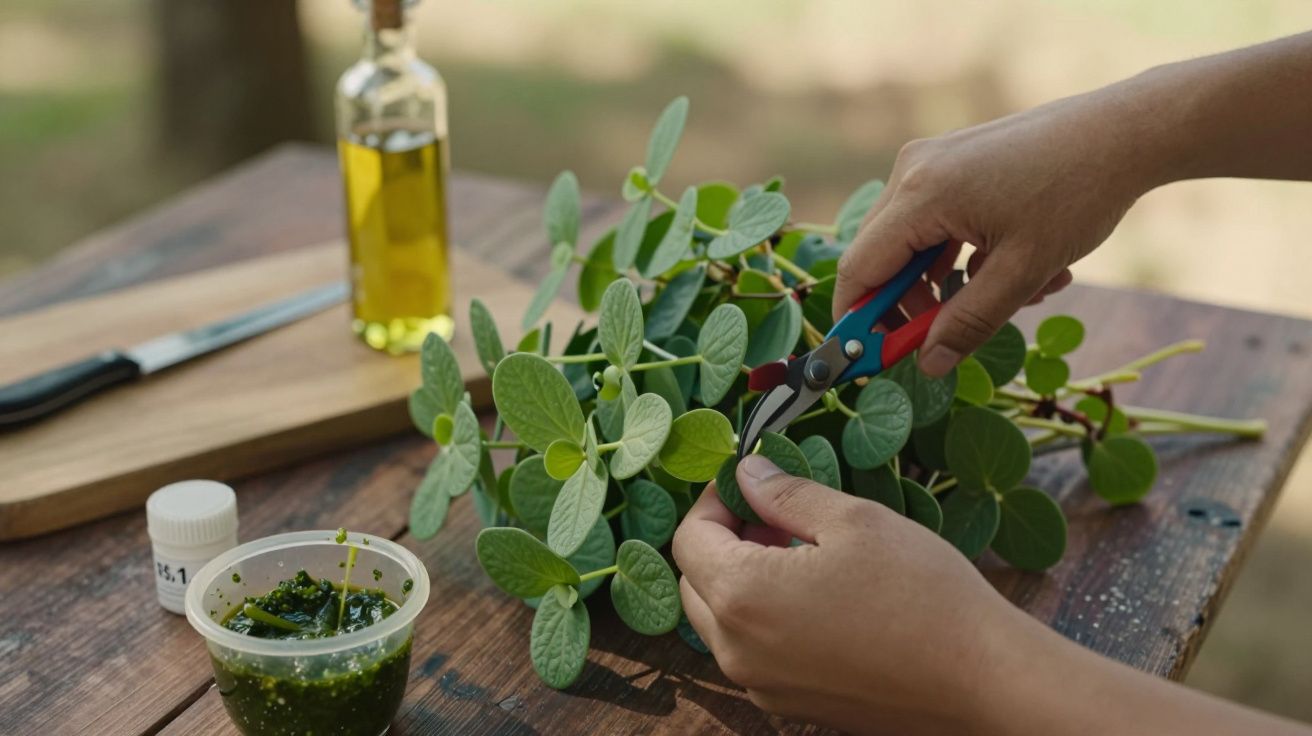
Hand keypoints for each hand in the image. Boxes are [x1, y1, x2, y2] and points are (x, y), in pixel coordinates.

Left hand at [672, 455, 1039, 734]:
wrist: (982, 680)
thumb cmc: (922, 593)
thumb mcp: (852, 520)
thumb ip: (785, 494)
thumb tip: (746, 474)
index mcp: (744, 598)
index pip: (689, 541)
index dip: (711, 503)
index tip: (746, 483)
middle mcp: (738, 652)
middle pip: (696, 584)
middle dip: (721, 542)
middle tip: (771, 515)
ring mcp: (763, 687)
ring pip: (722, 623)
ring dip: (742, 581)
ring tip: (799, 552)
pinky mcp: (792, 706)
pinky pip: (753, 655)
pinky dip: (764, 619)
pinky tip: (817, 597)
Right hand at [833, 88, 1153, 376]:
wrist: (1126, 130)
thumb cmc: (1077, 194)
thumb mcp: (1023, 271)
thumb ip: (968, 322)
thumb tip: (928, 365)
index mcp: (920, 194)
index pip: (860, 270)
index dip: (859, 321)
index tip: (875, 359)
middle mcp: (914, 171)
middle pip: (882, 257)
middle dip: (913, 305)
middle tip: (948, 338)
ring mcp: (933, 162)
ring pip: (915, 244)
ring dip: (949, 284)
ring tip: (1012, 296)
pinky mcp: (954, 162)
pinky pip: (938, 223)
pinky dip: (965, 255)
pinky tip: (1016, 267)